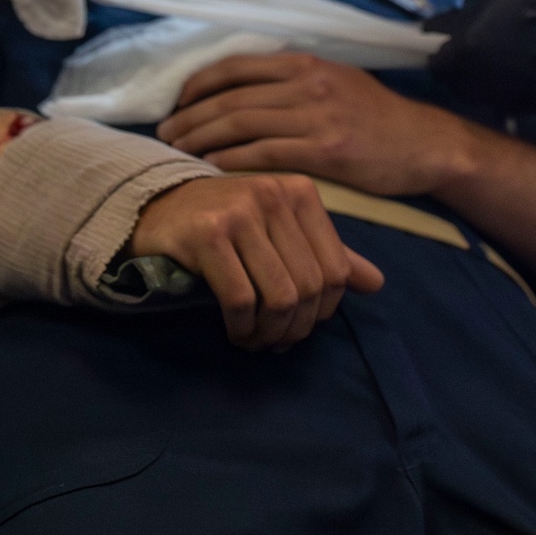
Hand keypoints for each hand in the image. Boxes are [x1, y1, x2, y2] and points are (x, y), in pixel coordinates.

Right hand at [129, 172, 383, 349]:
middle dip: (295, 327)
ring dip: (268, 332)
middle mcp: (275, 195)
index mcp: (301, 193)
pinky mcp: (208, 234)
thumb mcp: (281, 230)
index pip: (336, 269)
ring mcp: (240, 212)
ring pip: (279, 296)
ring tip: (255, 338)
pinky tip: (235, 330)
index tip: (300, 325)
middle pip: (309, 287)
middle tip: (275, 341)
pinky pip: (241, 299)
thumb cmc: (228, 222)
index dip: (323, 311)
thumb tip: (376, 283)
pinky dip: (242, 327)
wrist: (159, 206)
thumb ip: (327, 254)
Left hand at [156, 53, 475, 195]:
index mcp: (306, 64)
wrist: (425, 144)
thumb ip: (296, 80)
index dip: (200, 83)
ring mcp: (317, 117)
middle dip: (191, 116)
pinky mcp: (325, 151)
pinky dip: (232, 161)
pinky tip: (212, 170)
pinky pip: (264, 154)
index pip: (237, 66)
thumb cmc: (379, 117)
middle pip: (231, 97)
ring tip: (178, 152)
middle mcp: (307, 84)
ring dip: (201, 138)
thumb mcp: (338, 81)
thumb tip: (250, 87)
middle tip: (165, 133)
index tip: (178, 101)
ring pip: (241, 124)